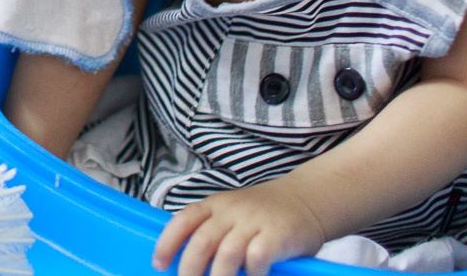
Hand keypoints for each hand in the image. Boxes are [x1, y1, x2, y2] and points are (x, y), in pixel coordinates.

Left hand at [154, 181, 326, 275]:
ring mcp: (255, 221)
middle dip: (189, 270)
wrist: (307, 199)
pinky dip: (251, 273)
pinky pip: (257, 257)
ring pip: (227, 253)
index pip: (183, 220)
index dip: (167, 243)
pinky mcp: (278, 234)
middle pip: (202, 242)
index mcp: (215, 205)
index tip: (158, 264)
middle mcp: (232, 211)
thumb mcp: (232, 214)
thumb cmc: (263, 215)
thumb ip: (212, 232)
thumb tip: (185, 263)